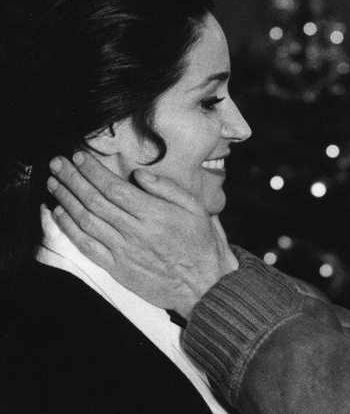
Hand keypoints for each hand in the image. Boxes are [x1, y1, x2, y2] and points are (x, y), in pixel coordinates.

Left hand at [47, 152, 238, 317]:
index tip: (80, 157)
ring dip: (66, 199)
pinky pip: (86, 246)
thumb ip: (167, 188)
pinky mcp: (117, 268)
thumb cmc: (201, 244)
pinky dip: (69, 229)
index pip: (115, 187)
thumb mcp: (196, 208)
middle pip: (95, 200)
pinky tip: (59, 214)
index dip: (93, 171)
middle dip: (72, 179)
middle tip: (57, 163)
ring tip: (54, 182)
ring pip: (86, 221)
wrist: (203, 285)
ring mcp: (123, 251)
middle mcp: (135, 231)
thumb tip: (139, 174)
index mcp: (154, 214)